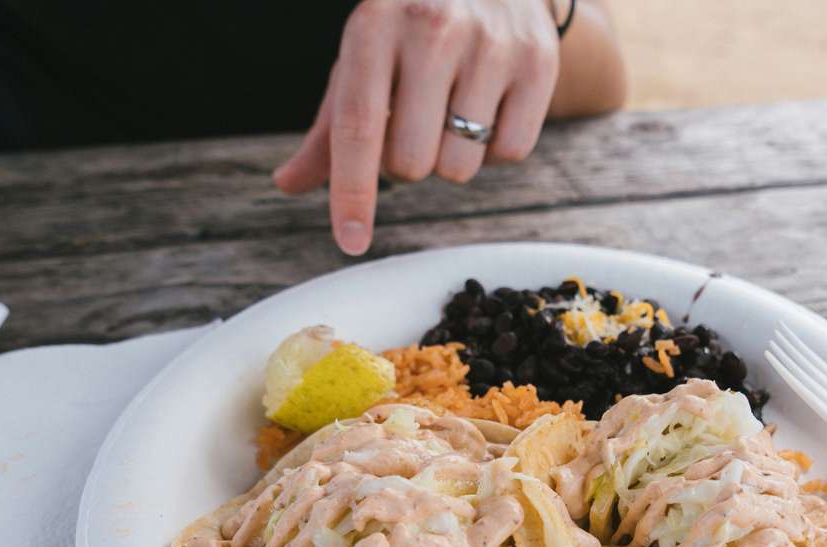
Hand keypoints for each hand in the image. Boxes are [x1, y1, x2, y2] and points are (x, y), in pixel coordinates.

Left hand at [273, 0, 561, 255]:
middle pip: (410, 162)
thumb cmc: (412, 27)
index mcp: (375, 25)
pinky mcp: (537, 62)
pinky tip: (489, 110)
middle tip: (415, 125)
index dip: (352, 192)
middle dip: (407, 164)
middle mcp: (433, 28)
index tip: (351, 241)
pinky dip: (494, 151)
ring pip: (460, 167)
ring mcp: (490, 44)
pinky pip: (510, 153)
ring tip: (454, 113)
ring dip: (451, 160)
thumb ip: (330, 128)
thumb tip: (289, 184)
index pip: (358, 127)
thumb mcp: (364, 59)